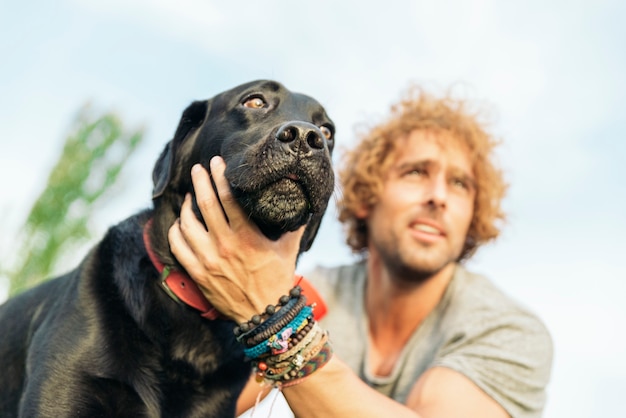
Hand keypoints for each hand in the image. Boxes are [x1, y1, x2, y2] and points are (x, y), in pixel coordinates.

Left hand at [168, 156, 304, 322]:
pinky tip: (179, 223)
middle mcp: (225, 245)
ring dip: (186, 206)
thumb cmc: (278, 280)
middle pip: (205, 204)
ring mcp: (208, 260)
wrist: (266, 316)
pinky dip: (176, 231)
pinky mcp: (198, 274)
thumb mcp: (289, 250)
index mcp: (247, 236)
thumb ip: (294, 225)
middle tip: (197, 168)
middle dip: (200, 181)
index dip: (220, 176)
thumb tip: (306, 203)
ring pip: (187, 224)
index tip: (216, 162)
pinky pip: (179, 246)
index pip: (228, 198)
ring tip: (190, 195)